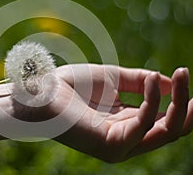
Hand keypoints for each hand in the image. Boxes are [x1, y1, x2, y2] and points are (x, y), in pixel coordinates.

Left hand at [47, 64, 192, 162]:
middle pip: (171, 129)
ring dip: (178, 102)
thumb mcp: (114, 79)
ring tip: (181, 75)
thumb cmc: (72, 84)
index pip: (164, 120)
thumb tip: (171, 82)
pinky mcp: (111, 145)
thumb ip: (142, 82)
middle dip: (187, 105)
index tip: (185, 75)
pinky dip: (152, 102)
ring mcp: (120, 145)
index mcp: (126, 122)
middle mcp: (126, 137)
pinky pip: (144, 125)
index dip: (180, 100)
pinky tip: (152, 79)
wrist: (43, 90)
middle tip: (187, 76)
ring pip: (165, 131)